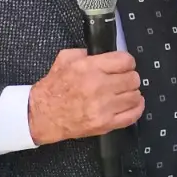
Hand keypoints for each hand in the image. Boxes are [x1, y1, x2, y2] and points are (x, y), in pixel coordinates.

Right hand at [28, 49, 143, 145]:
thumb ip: (85, 53)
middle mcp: (98, 86)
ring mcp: (103, 107)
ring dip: (131, 93)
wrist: (41, 115)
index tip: (124, 66)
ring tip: (123, 94)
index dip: (126, 63)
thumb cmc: (53, 89)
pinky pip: (133, 115)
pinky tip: (129, 105)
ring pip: (135, 96)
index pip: (126, 61)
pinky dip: (135, 109)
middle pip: (133, 78)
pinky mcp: (105, 123)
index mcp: (89, 68)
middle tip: (122, 81)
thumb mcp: (64, 60)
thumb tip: (102, 53)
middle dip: (129, 78)